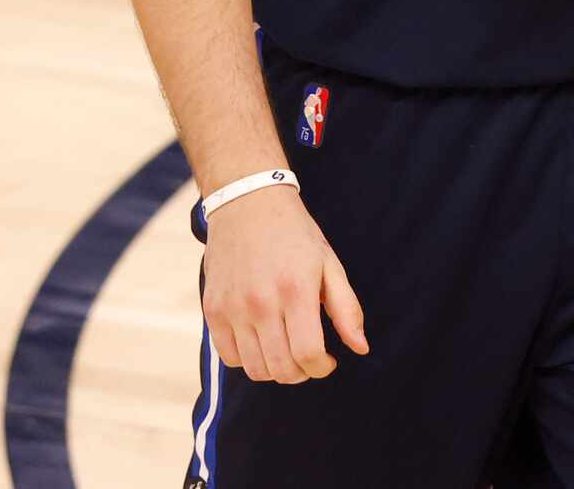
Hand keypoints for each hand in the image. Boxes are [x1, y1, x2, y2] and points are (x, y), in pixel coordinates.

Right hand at [201, 184, 368, 382]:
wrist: (246, 201)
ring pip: (255, 369)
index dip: (323, 368)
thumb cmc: (293, 234)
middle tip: (306, 354)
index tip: (327, 358)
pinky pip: (229, 356)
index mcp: (295, 290)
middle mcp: (261, 301)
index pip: (309, 356)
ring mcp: (232, 306)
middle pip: (282, 369)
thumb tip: (361, 348)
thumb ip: (347, 308)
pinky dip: (246, 358)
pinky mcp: (212, 307)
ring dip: (274, 368)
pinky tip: (259, 339)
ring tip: (283, 347)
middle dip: (301, 371)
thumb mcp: (329, 263)